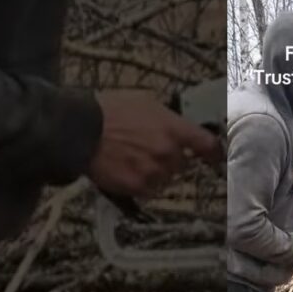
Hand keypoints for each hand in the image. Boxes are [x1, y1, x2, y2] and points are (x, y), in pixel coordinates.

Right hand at [86, 90, 218, 197]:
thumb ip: (167, 117)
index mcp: (174, 129)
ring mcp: (154, 172)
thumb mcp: (144, 101)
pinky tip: (126, 170)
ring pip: (165, 179)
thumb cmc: (109, 110)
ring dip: (156, 173)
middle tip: (149, 151)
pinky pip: (149, 190)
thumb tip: (178, 126)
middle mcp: (169, 153)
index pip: (207, 145)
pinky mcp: (137, 187)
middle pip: (182, 164)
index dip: (213, 152)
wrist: (79, 129)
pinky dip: (141, 184)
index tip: (214, 157)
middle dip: (171, 159)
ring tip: (134, 160)